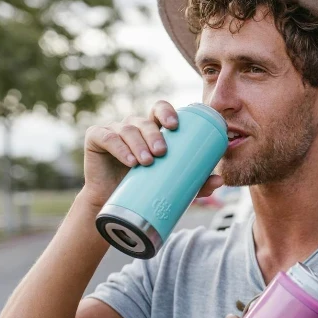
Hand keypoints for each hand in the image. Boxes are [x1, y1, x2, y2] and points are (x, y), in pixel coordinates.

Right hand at [80, 99, 223, 206]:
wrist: (114, 207)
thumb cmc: (145, 190)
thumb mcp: (173, 186)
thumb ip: (196, 183)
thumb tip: (220, 181)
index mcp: (152, 130)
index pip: (160, 110)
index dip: (167, 112)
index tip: (175, 125)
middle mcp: (133, 126)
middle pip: (145, 120)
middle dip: (154, 133)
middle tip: (162, 152)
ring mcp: (114, 131)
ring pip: (128, 128)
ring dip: (138, 143)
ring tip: (147, 162)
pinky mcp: (96, 139)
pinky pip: (107, 137)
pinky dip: (119, 147)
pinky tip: (130, 160)